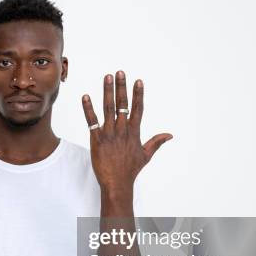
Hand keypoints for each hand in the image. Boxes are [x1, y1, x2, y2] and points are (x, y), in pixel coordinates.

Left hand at [82, 71, 171, 191]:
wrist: (117, 183)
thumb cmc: (131, 170)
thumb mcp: (146, 155)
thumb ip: (156, 142)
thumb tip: (170, 135)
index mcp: (134, 132)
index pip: (137, 109)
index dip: (138, 94)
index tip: (138, 81)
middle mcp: (122, 130)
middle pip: (122, 104)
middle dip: (121, 87)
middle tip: (119, 72)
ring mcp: (109, 134)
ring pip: (108, 109)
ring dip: (107, 92)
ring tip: (107, 77)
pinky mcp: (97, 139)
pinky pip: (91, 121)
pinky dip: (88, 109)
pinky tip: (85, 96)